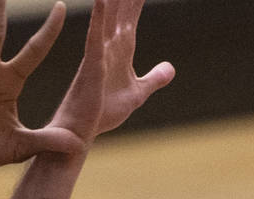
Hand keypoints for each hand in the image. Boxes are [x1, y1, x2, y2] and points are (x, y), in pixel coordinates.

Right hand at [50, 0, 174, 142]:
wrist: (82, 131)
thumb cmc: (103, 112)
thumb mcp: (138, 93)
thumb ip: (154, 78)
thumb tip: (171, 68)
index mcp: (121, 48)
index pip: (132, 13)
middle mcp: (109, 44)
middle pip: (121, 6)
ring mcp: (99, 52)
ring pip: (109, 14)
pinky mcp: (92, 64)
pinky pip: (96, 36)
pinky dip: (99, 17)